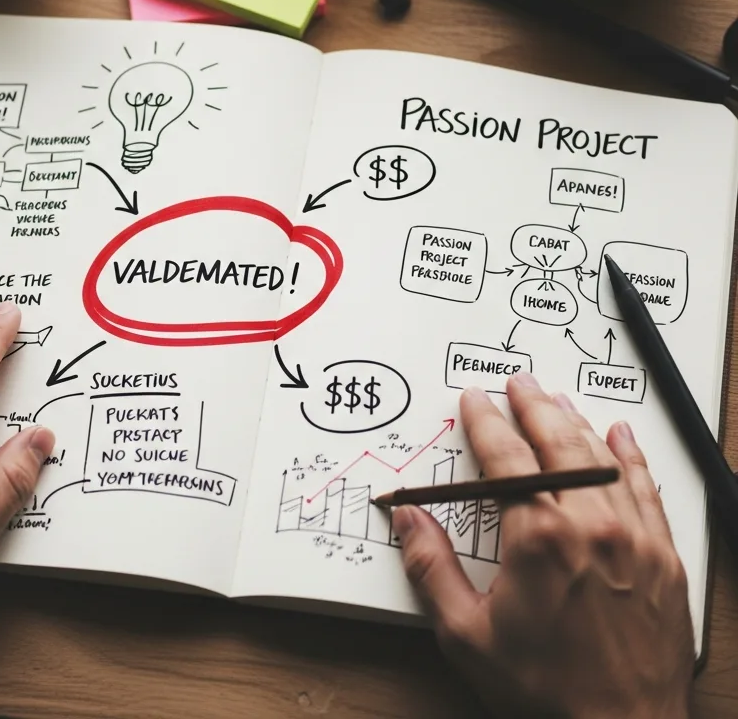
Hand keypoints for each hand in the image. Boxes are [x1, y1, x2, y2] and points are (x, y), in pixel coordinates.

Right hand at [393, 374, 693, 718]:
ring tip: (556, 400)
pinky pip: (646, 490)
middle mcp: (589, 526)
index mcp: (537, 537)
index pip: (505, 457)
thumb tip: (408, 518)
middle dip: (532, 406)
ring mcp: (633, 539)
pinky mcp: (663, 559)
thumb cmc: (544, 691)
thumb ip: (431, 568)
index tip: (474, 401)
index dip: (485, 422)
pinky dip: (631, 458)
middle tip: (518, 383)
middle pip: (557, 443)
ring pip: (601, 459)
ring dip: (574, 422)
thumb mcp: (466, 635)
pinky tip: (621, 437)